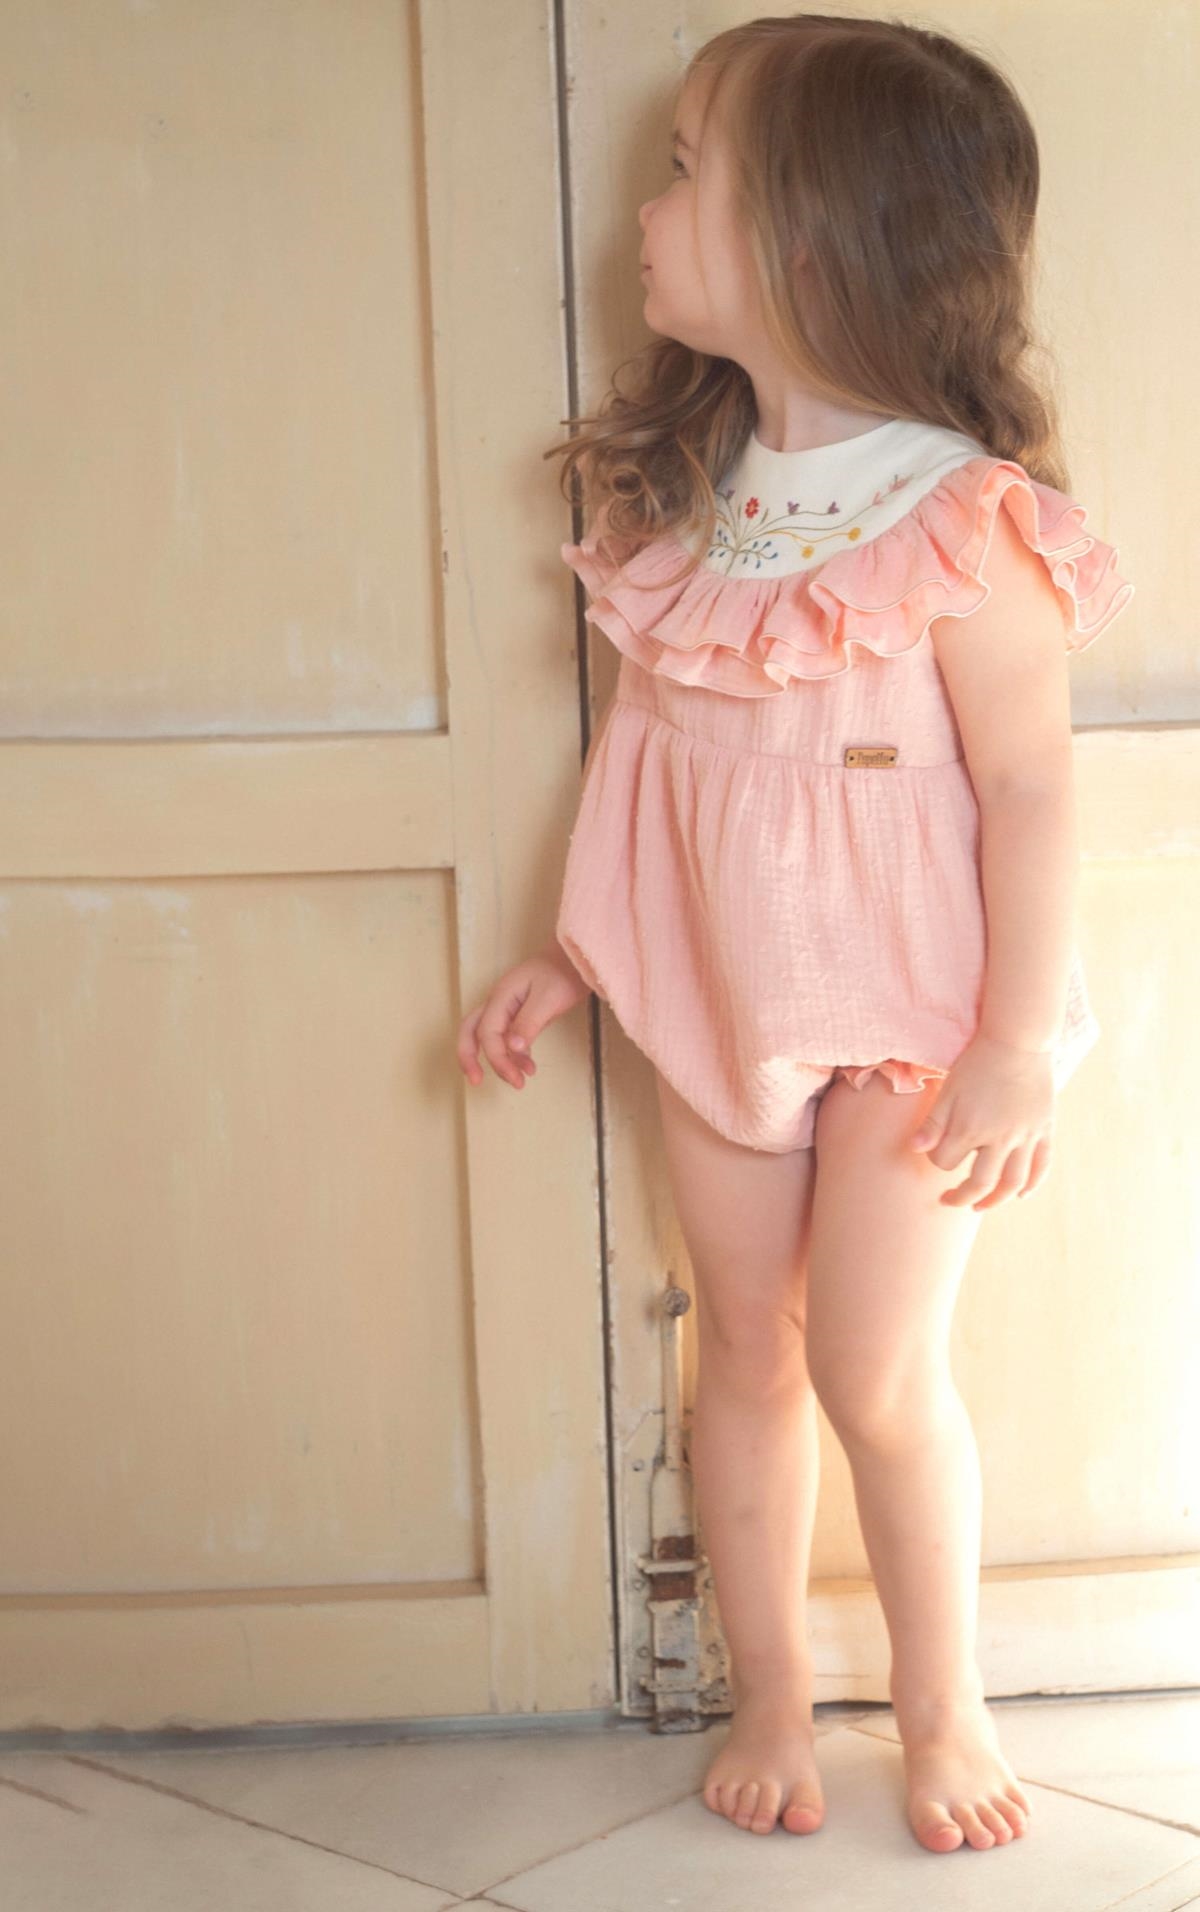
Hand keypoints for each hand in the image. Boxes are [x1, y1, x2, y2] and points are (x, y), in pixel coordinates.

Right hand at [456, 939, 589, 1090]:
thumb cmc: (562, 973)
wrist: (576, 958)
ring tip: (519, 1081)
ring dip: (498, 1060)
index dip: (497, 1058)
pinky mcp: (520, 1014)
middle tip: (477, 1082)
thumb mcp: (548, 999)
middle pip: (471, 1031)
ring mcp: (508, 1007)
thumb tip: (511, 1048)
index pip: (487, 1033)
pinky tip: (529, 1066)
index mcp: (501, 996)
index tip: (515, 1077)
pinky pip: (507, 1037)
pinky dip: (514, 1054)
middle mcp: (499, 1002)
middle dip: (469, 1057)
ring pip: (488, 1036)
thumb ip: (528, 1024)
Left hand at [909, 1032, 1055, 1209]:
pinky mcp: (1045, 1129)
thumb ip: (933, 1123)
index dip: (937, 1162)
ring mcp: (1026, 1136)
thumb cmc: (978, 1063)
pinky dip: (1032, 1183)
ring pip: (1013, 1181)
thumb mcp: (948, 1090)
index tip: (936, 1155)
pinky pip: (1042, 1165)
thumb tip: (915, 1150)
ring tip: (981, 1206)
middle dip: (963, 1196)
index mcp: (971, 1129)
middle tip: (950, 1201)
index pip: (948, 1163)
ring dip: (997, 1199)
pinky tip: (1020, 1194)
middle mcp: (1000, 1139)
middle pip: (982, 1183)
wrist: (1018, 1041)